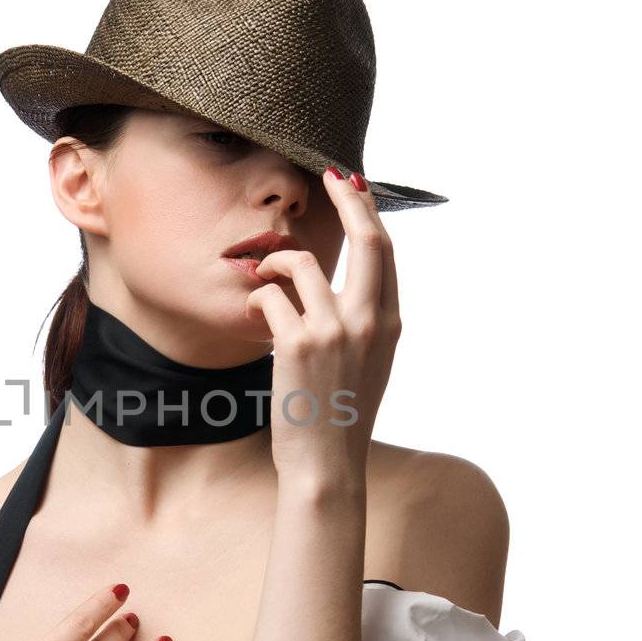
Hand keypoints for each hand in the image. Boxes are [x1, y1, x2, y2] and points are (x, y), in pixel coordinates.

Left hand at [244, 167, 400, 486]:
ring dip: (274, 260)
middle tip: (328, 176)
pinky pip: (269, 297)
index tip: (353, 185)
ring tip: (262, 274)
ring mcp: (334, 331)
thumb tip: (347, 287)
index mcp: (389, 323)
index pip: (384, 251)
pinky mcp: (298, 344)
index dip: (368, 211)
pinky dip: (257, 299)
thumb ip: (365, 322)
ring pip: (301, 262)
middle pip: (366, 238)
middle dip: (347, 198)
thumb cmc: (340, 414)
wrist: (326, 464)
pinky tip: (252, 313)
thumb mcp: (369, 363)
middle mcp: (369, 321)